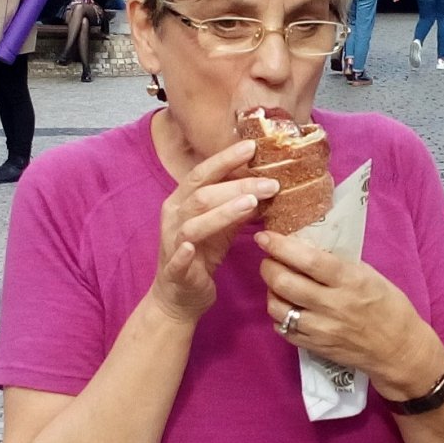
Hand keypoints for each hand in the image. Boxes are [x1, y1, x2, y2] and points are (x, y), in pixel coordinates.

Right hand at [149, 139, 279, 325]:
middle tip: (271, 182)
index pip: (203, 173)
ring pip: (193, 223)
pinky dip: (183, 252)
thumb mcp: (224, 225)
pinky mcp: (174, 270)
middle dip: (237, 185)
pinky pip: (177, 259)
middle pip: (202, 194)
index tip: (252, 146)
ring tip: (252, 203)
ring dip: (222, 212)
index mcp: (183, 201)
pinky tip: (192, 247)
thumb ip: (240, 205)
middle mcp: (174, 217)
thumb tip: (269, 182)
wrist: (180, 296)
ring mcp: (172, 243)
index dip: (226, 159)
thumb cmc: (202, 253)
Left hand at [256, 231, 437, 398]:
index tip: (265, 237)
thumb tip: (309, 249)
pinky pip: (282, 328)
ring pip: (277, 307)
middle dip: (269, 266)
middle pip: (284, 283)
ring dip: (270, 291)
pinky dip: (279, 315)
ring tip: (277, 284)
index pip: (308, 260)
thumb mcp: (370, 276)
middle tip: (269, 259)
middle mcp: (332, 305)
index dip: (281, 246)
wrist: (398, 350)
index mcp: (350, 281)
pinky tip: (287, 307)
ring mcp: (320, 329)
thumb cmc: (390, 307)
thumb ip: (340, 264)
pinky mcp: (313, 346)